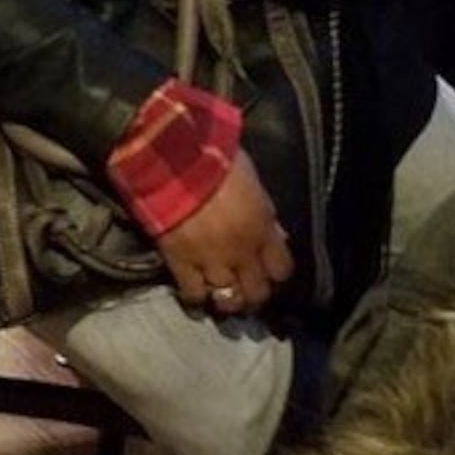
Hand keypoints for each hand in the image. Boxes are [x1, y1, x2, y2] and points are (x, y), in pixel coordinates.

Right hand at [155, 149, 293, 315]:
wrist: (172, 154)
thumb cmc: (215, 157)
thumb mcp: (251, 180)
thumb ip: (263, 211)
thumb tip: (275, 234)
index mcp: (261, 229)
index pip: (282, 270)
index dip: (275, 271)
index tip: (267, 266)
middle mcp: (240, 252)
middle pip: (257, 292)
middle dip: (253, 291)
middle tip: (243, 283)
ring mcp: (210, 260)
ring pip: (227, 299)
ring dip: (226, 296)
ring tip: (219, 289)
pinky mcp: (180, 261)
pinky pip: (193, 294)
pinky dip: (196, 297)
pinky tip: (195, 289)